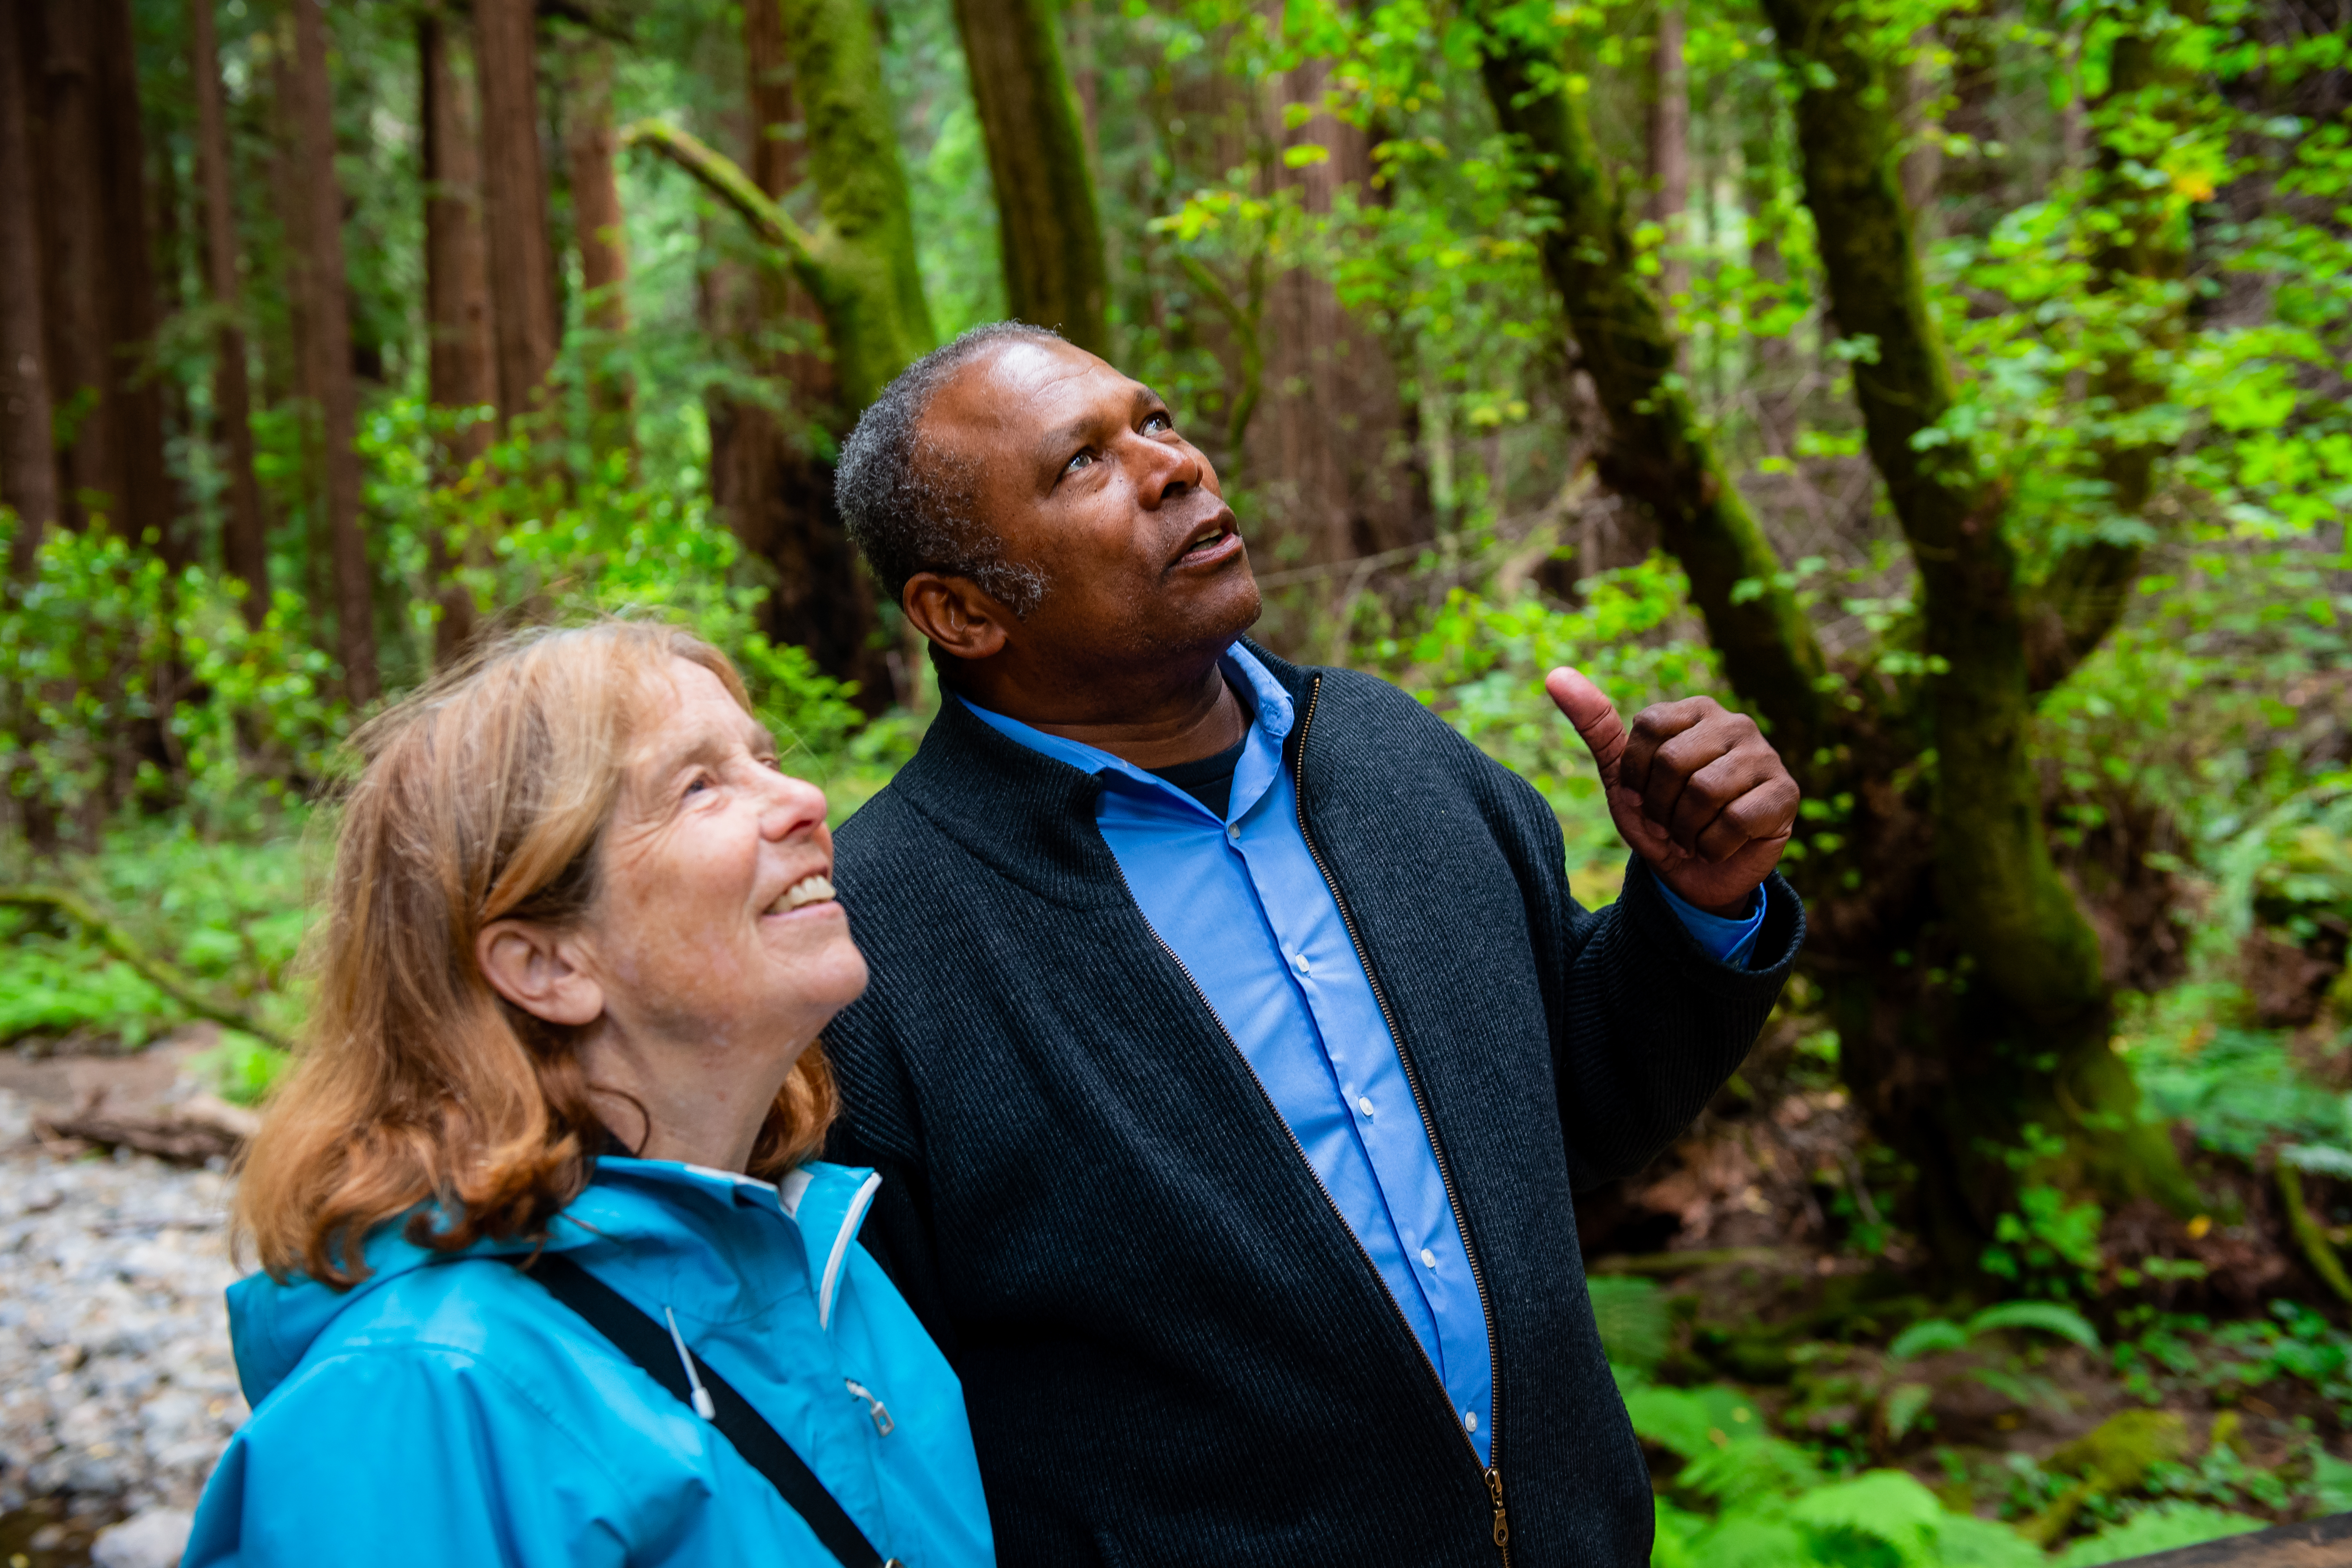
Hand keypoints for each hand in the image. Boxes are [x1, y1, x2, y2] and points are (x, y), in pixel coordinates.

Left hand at [1545, 667, 1797, 915]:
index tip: (1645, 796)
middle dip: (1660, 807)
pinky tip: (1722, 845)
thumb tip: (1555, 676)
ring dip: (1686, 829)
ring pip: (1705, 791)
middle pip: (1674, 762)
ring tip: (1694, 833)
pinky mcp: (1786, 793)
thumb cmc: (1660, 818)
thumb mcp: (1622, 776)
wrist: (1695, 875)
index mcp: (1696, 711)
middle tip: (1671, 822)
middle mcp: (1736, 724)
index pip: (1649, 731)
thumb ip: (1595, 725)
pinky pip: (1736, 819)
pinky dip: (1715, 845)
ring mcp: (1766, 756)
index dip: (1636, 776)